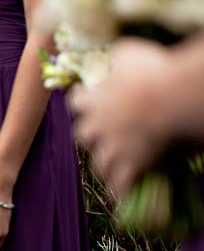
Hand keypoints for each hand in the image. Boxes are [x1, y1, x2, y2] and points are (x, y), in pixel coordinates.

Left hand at [70, 38, 171, 195]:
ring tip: (109, 170)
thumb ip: (114, 58)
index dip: (83, 104)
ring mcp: (113, 147)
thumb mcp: (127, 52)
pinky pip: (122, 184)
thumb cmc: (153, 69)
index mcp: (92, 99)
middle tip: (99, 138)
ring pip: (99, 163)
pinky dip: (121, 191)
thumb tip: (112, 58)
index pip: (76, 103)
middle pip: (83, 135)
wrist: (173, 97)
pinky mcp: (131, 164)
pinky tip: (121, 198)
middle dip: (90, 136)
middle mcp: (96, 125)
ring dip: (104, 166)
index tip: (87, 103)